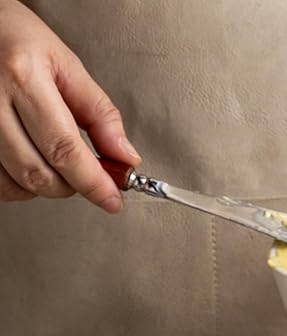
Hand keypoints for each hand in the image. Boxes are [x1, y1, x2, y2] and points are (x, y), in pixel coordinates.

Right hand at [0, 0, 139, 210]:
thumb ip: (99, 114)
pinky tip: (30, 163)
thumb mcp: (66, 64)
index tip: (112, 199)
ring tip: (54, 160)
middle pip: (39, 174)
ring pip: (16, 185)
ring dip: (44, 186)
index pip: (64, 149)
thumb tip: (124, 158)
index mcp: (22, 75)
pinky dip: (19, 185)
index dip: (93, 182)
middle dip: (71, 186)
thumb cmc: (16, 39)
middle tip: (85, 173)